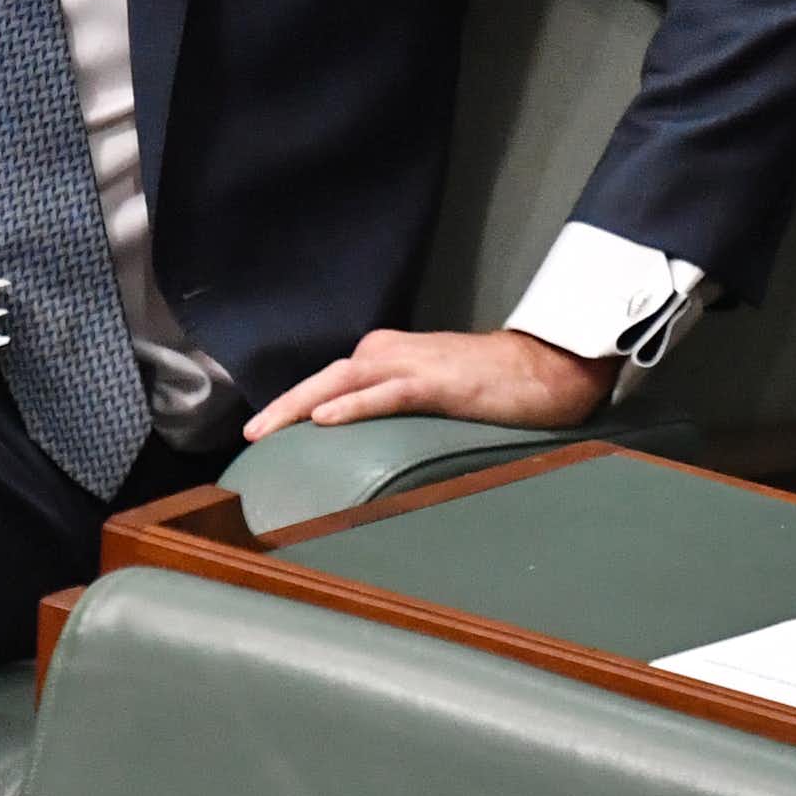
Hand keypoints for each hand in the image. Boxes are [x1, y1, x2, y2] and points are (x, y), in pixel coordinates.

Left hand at [242, 328, 618, 439]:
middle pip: (325, 380)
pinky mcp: (438, 382)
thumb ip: (395, 403)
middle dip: (283, 406)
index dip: (292, 405)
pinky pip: (386, 394)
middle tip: (249, 437)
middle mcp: (391, 352)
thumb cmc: (492, 384)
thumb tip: (363, 443)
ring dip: (301, 405)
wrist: (546, 368)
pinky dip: (353, 406)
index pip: (328, 382)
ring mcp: (413, 365)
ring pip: (344, 383)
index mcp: (388, 355)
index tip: (263, 435)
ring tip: (267, 431)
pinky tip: (326, 421)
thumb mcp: (431, 391)